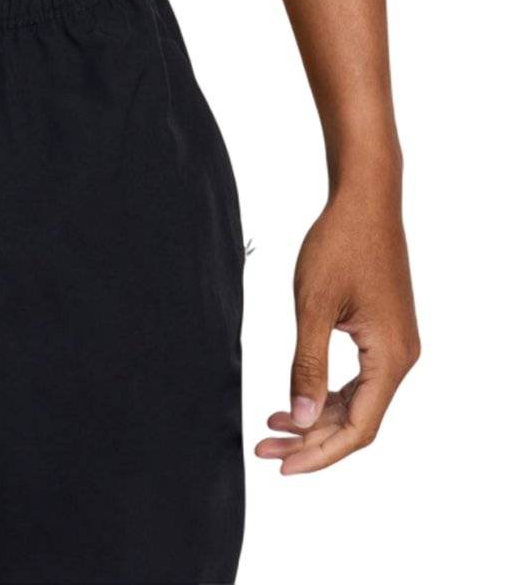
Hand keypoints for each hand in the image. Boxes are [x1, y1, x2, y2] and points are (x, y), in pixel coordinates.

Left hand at [256, 182, 419, 473]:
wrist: (364, 199)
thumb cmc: (340, 243)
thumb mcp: (314, 306)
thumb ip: (308, 366)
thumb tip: (299, 419)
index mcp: (390, 358)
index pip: (358, 429)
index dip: (319, 453)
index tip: (282, 465)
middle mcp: (401, 358)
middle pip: (357, 421)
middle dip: (310, 439)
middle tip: (265, 447)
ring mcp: (394, 345)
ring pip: (356, 401)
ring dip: (315, 417)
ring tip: (271, 425)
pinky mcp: (383, 331)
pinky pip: (358, 378)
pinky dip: (326, 392)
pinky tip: (294, 395)